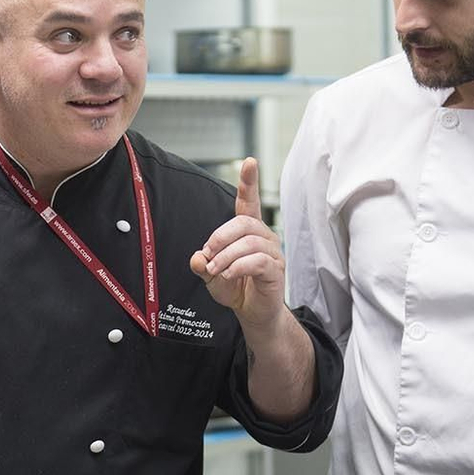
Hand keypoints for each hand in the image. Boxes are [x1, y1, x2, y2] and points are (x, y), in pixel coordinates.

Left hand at [190, 158, 289, 332]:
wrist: (252, 312)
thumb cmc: (235, 288)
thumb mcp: (210, 274)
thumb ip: (202, 263)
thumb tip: (197, 257)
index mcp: (248, 231)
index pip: (249, 202)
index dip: (249, 182)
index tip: (249, 162)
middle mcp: (263, 237)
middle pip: (244, 222)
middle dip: (220, 237)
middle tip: (208, 254)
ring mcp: (272, 253)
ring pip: (250, 242)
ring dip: (227, 256)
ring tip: (216, 270)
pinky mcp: (276, 270)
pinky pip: (258, 261)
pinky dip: (238, 267)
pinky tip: (228, 275)